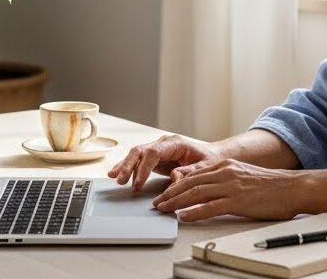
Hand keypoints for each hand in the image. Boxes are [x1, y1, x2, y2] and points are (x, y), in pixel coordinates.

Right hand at [107, 134, 224, 191]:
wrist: (213, 156)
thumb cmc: (209, 160)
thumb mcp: (204, 168)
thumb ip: (190, 172)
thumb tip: (175, 178)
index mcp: (175, 143)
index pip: (153, 153)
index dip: (143, 168)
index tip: (138, 184)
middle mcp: (163, 143)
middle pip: (140, 151)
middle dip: (128, 165)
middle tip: (120, 181)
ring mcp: (157, 149)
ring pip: (136, 154)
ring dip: (124, 166)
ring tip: (113, 177)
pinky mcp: (155, 158)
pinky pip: (138, 161)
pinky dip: (127, 167)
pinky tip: (115, 173)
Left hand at [150, 158, 304, 221]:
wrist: (291, 187)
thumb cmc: (270, 186)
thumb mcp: (242, 175)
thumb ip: (224, 179)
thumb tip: (207, 189)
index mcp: (226, 166)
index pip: (194, 174)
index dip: (176, 184)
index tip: (164, 192)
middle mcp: (225, 172)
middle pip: (190, 183)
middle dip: (170, 193)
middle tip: (157, 203)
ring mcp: (231, 186)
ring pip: (196, 193)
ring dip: (176, 202)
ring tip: (163, 209)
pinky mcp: (238, 200)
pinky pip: (211, 206)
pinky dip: (194, 212)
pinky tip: (184, 216)